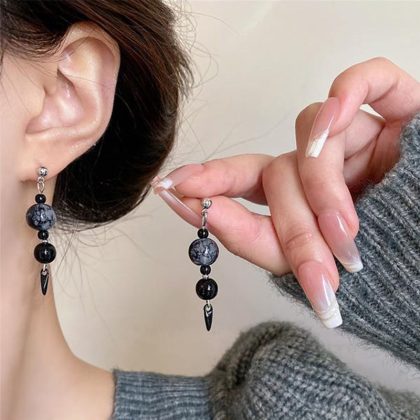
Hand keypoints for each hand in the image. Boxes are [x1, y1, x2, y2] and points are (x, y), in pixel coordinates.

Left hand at [150, 57, 419, 327]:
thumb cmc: (391, 262)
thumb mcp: (321, 266)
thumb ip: (270, 247)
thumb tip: (209, 215)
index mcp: (303, 197)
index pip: (249, 180)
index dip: (212, 182)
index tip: (175, 191)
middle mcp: (321, 165)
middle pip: (279, 173)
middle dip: (292, 227)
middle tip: (314, 275)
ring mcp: (356, 137)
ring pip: (312, 141)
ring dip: (325, 192)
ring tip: (348, 238)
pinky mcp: (399, 113)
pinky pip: (371, 81)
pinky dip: (350, 93)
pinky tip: (339, 119)